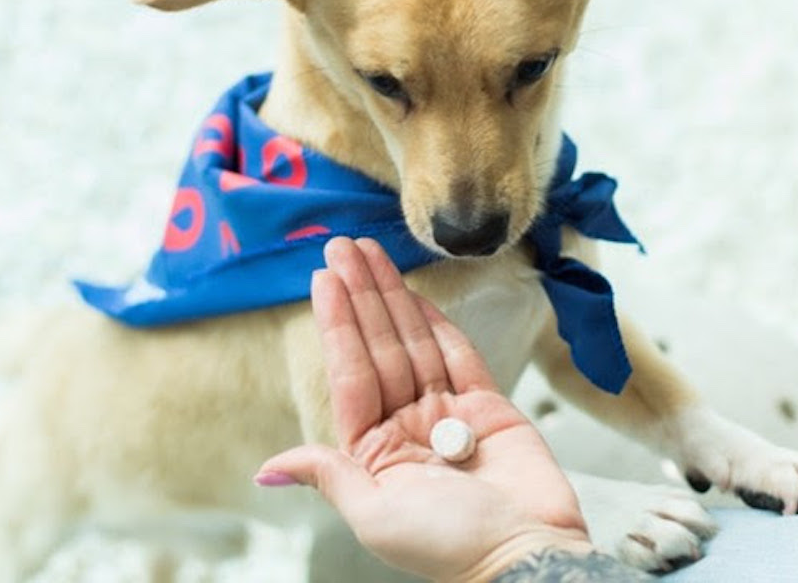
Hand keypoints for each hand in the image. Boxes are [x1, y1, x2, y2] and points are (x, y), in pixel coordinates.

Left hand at [256, 237, 593, 581]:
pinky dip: (436, 320)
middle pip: (379, 347)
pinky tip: (412, 290)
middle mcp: (408, 425)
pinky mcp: (489, 406)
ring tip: (369, 252)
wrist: (527, 555)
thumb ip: (330, 475)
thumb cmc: (450, 547)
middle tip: (341, 246)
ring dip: (392, 296)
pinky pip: (458, 353)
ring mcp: (448, 413)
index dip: (337, 324)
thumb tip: (270, 468)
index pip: (350, 373)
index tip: (323, 278)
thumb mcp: (375, 516)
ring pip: (414, 342)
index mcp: (376, 451)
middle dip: (360, 296)